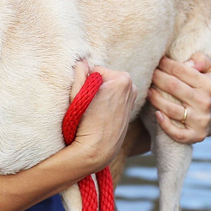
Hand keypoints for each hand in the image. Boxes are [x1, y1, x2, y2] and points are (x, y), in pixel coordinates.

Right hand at [67, 59, 137, 174]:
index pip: (95, 71)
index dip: (86, 82)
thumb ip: (80, 73)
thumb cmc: (86, 123)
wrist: (98, 149)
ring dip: (101, 94)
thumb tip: (82, 61)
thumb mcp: (78, 94)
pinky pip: (114, 97)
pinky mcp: (130, 107)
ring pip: (109, 87)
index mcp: (122, 79)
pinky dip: (107, 102)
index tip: (85, 97)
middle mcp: (132, 86)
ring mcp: (133, 97)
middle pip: (104, 78)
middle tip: (89, 105)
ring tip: (95, 111)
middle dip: (95, 87)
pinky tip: (103, 115)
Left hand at [147, 53, 210, 144]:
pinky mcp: (196, 136)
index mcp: (209, 85)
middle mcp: (205, 102)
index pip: (182, 71)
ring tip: (148, 91)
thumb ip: (202, 61)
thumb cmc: (208, 90)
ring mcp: (200, 120)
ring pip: (172, 109)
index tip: (157, 61)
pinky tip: (157, 114)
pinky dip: (165, 125)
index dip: (166, 64)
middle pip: (173, 87)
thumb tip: (190, 62)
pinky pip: (177, 133)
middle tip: (148, 74)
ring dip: (155, 99)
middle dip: (157, 78)